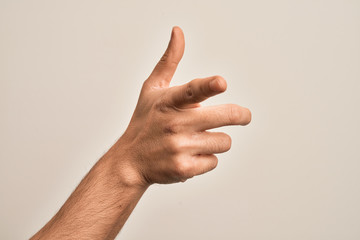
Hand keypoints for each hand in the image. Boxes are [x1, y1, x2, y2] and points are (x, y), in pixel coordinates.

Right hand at [118, 26, 250, 185]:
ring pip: (224, 141)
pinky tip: (190, 156)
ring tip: (198, 139)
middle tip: (244, 116)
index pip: (191, 90)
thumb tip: (178, 32)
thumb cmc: (145, 121)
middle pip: (224, 117)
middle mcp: (174, 124)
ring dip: (216, 140)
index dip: (208, 86)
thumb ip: (169, 61)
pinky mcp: (184, 169)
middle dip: (240, 116)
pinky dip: (206, 159)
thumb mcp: (152, 89)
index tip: (221, 83)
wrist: (130, 161)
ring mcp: (179, 148)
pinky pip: (214, 161)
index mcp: (168, 101)